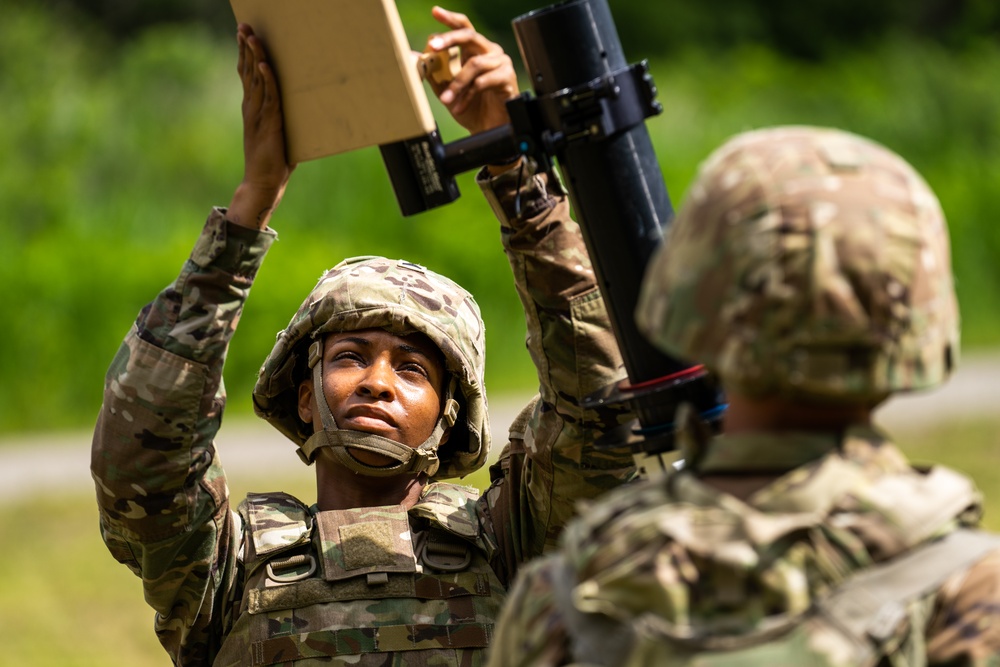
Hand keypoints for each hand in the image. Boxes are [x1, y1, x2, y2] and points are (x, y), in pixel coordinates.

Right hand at [227, 24, 295, 229]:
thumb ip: (281, 118)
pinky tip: (264, 65)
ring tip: (252, 36)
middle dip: (246, 48)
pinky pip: (268, 98)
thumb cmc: (274, 160)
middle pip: (247, 71)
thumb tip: (297, 108)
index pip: (247, 75)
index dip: (245, 54)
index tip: (244, 34)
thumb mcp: (277, 133)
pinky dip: (266, 80)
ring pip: (256, 80)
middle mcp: (252, 108)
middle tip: (244, 26)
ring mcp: (258, 115)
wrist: (264, 183)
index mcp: (252, 109)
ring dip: (255, 57)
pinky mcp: (269, 124)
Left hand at [424, 7, 518, 135]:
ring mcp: (501, 63)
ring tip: (446, 100)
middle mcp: (490, 52)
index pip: (463, 27)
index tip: (435, 11)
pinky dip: (467, 96)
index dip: (450, 18)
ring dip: (456, 83)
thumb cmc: (471, 107)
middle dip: (449, 39)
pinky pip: (482, 82)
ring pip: (474, 64)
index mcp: (475, 50)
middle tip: (433, 46)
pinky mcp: (507, 77)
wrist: (488, 129)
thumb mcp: (446, 88)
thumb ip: (434, 71)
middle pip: (470, 36)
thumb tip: (413, 57)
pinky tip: (460, 107)